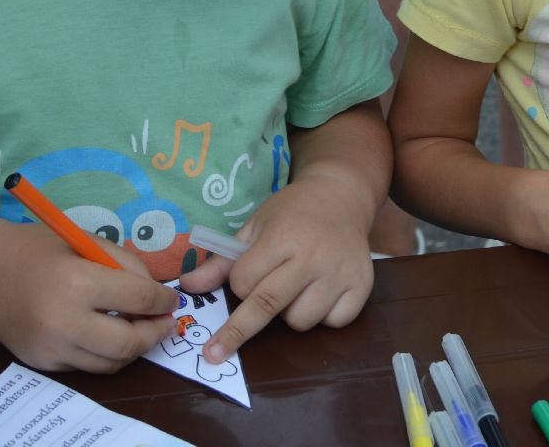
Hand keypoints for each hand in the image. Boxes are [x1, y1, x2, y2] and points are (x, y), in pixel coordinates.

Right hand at [0, 222, 178, 372]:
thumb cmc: (40, 250)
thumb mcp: (88, 242)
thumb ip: (127, 267)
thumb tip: (156, 296)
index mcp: (77, 283)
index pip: (138, 300)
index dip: (163, 301)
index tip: (171, 300)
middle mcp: (63, 322)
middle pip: (128, 343)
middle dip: (155, 333)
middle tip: (164, 322)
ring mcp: (50, 348)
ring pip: (110, 364)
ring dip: (133, 349)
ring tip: (140, 329)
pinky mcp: (41, 363)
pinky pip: (86, 367)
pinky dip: (104, 355)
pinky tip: (107, 335)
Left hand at [179, 171, 376, 362]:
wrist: (342, 196)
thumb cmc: (293, 212)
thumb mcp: (255, 227)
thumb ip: (223, 262)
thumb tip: (187, 288)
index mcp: (283, 237)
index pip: (245, 281)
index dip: (239, 284)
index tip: (244, 278)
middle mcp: (313, 256)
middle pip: (268, 305)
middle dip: (239, 330)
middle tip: (217, 352)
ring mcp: (340, 272)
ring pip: (301, 321)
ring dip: (290, 314)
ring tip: (296, 289)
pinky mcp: (361, 285)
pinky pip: (334, 322)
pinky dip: (324, 316)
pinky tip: (322, 293)